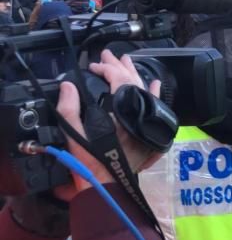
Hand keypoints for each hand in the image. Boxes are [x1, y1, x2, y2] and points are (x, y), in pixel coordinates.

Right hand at [55, 51, 162, 198]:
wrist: (109, 184)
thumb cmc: (91, 160)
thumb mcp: (73, 134)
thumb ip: (69, 108)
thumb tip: (68, 85)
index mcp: (121, 109)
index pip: (118, 79)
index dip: (106, 69)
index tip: (93, 66)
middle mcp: (138, 111)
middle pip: (132, 80)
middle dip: (119, 66)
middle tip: (108, 55)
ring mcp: (146, 119)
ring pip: (144, 89)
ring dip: (134, 74)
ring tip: (127, 61)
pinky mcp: (149, 128)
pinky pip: (155, 105)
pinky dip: (154, 92)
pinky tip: (154, 83)